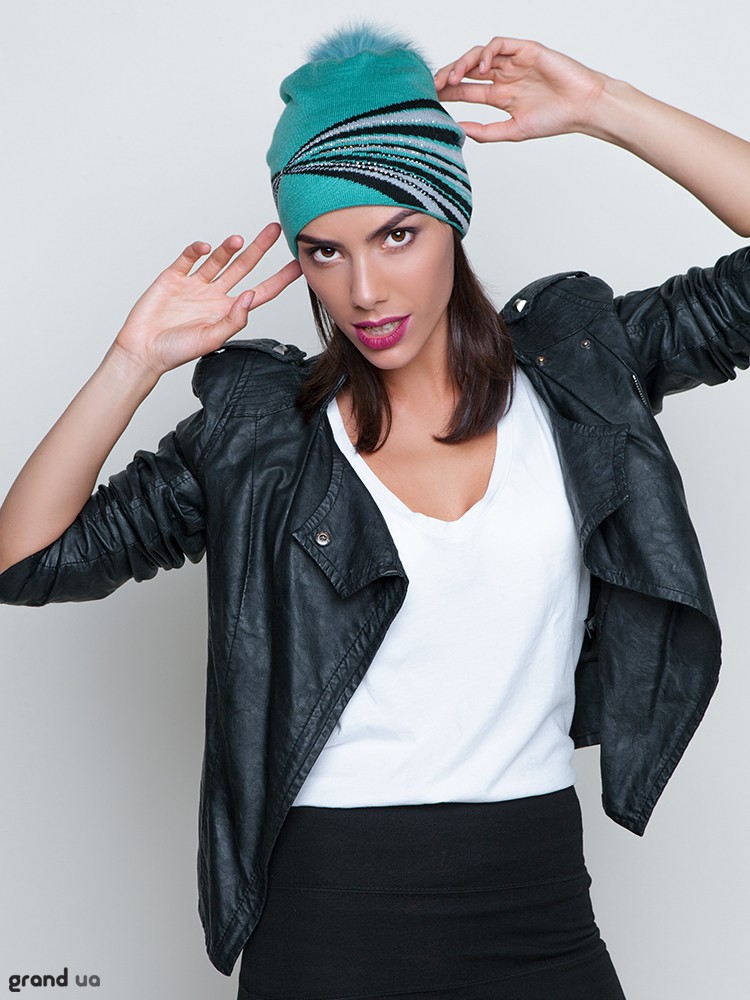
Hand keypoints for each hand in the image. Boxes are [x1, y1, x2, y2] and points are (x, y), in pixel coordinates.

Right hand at [112, 223, 301, 380]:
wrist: (143, 350)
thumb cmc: (177, 351)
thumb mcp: (212, 339)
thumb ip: (234, 319)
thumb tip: (251, 296)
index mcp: (228, 311)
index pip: (261, 291)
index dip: (280, 279)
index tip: (299, 265)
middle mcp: (214, 295)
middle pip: (243, 267)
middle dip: (259, 248)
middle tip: (274, 229)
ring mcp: (194, 284)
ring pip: (217, 260)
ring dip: (228, 248)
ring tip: (237, 240)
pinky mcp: (173, 277)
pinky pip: (188, 258)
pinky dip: (196, 250)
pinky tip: (203, 247)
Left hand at [434, 37, 607, 142]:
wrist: (582, 107)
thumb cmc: (554, 120)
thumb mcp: (512, 131)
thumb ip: (485, 132)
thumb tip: (459, 130)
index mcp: (500, 96)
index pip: (466, 91)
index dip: (448, 93)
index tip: (430, 99)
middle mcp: (504, 77)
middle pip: (467, 71)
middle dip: (449, 76)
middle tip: (434, 86)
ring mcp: (514, 62)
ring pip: (479, 55)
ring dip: (462, 64)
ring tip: (453, 79)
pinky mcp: (526, 49)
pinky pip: (499, 44)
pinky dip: (486, 53)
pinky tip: (480, 70)